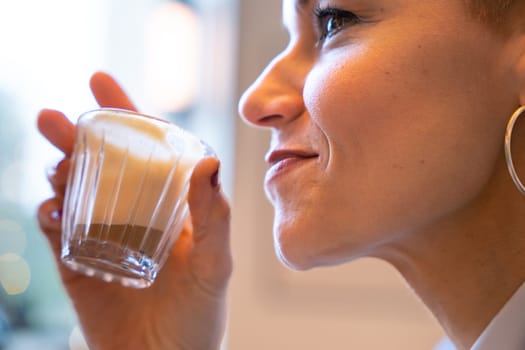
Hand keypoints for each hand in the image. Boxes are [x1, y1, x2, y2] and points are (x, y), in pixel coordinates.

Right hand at [36, 72, 231, 349]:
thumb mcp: (214, 264)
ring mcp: (102, 233)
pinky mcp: (76, 261)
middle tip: (54, 118)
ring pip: (73, 187)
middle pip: (101, 161)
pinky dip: (48, 212)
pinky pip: (55, 228)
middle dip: (77, 134)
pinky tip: (51, 206)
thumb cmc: (199, 315)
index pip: (146, 147)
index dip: (125, 113)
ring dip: (59, 169)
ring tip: (58, 162)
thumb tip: (208, 160)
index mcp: (170, 202)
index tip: (100, 80)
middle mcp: (134, 210)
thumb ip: (214, 216)